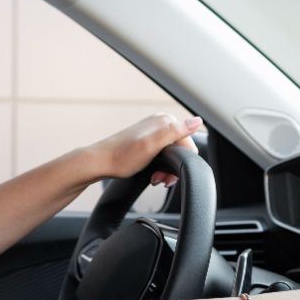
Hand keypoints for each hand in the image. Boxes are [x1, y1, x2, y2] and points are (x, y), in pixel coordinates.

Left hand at [85, 113, 201, 186]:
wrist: (100, 163)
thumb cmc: (122, 157)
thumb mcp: (152, 145)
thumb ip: (176, 132)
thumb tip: (198, 121)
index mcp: (165, 120)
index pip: (189, 143)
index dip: (182, 162)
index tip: (168, 175)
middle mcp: (160, 123)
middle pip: (181, 149)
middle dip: (173, 167)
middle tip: (160, 179)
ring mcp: (153, 132)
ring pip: (172, 154)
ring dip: (167, 170)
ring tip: (155, 178)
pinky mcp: (146, 141)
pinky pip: (163, 155)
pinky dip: (160, 167)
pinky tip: (151, 174)